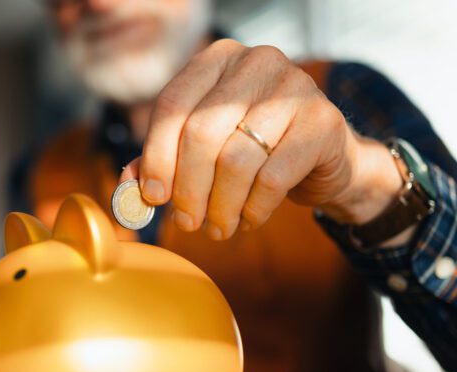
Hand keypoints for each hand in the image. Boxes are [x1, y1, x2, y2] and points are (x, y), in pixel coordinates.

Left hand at [120, 39, 403, 240]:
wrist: (328, 158)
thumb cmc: (258, 150)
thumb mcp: (207, 148)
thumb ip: (164, 160)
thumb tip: (127, 186)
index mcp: (218, 58)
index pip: (172, 106)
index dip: (156, 156)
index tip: (152, 196)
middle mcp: (256, 62)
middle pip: (201, 133)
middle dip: (188, 189)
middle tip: (187, 223)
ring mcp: (295, 88)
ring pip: (236, 159)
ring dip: (221, 206)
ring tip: (218, 228)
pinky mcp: (322, 122)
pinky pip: (273, 178)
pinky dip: (254, 209)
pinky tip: (248, 220)